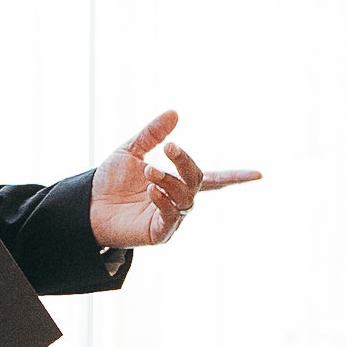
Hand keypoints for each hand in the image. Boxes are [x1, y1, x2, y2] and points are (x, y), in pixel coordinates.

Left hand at [90, 109, 261, 252]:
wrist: (87, 205)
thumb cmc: (109, 181)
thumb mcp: (130, 150)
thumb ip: (152, 134)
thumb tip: (174, 112)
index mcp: (177, 182)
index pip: (213, 179)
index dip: (235, 177)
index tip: (259, 174)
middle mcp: (179, 201)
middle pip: (197, 181)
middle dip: (185, 162)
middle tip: (168, 147)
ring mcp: (171, 218)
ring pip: (186, 198)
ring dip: (170, 181)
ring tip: (148, 170)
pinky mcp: (159, 233)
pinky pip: (171, 218)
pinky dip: (164, 201)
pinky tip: (151, 190)